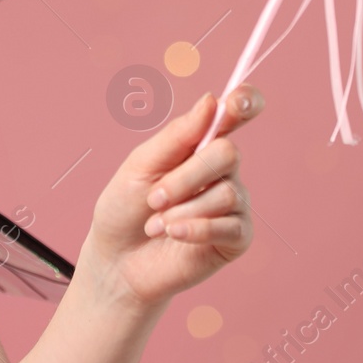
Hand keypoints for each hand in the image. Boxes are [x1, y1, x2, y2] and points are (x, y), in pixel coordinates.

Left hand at [83, 86, 264, 311]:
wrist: (116, 260)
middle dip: (184, 177)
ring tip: (154, 225)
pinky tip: (173, 234)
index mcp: (201, 144)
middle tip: (154, 198)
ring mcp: (234, 205)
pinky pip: (229, 226)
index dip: (245, 102)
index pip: (237, 114)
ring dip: (181, 210)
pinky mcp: (236, 238)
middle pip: (227, 153)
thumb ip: (178, 135)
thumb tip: (212, 101)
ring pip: (225, 193)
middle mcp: (223, 171)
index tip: (235, 102)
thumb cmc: (125, 208)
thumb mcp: (141, 166)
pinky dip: (196, 229)